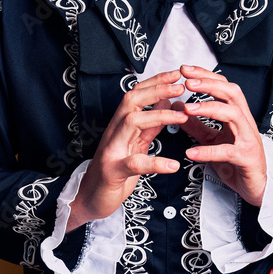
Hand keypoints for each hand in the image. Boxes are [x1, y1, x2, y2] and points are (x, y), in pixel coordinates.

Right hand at [67, 70, 186, 231]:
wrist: (90, 200)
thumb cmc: (114, 171)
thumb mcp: (135, 144)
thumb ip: (150, 125)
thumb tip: (166, 102)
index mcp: (120, 125)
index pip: (137, 94)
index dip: (156, 81)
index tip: (177, 73)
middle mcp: (114, 132)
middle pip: (132, 100)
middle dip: (157, 89)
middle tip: (181, 85)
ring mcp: (111, 150)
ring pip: (131, 122)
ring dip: (159, 116)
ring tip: (182, 116)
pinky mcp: (113, 172)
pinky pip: (134, 163)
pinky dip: (155, 163)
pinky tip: (173, 165)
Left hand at [177, 65, 267, 206]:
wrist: (256, 186)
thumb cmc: (236, 161)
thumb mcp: (212, 140)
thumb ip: (196, 125)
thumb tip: (177, 108)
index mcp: (237, 114)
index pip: (224, 86)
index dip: (206, 76)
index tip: (186, 70)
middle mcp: (245, 122)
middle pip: (232, 93)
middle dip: (210, 84)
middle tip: (188, 81)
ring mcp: (248, 138)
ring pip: (233, 114)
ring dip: (209, 109)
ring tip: (188, 109)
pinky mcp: (246, 157)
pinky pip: (227, 151)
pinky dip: (208, 152)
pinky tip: (191, 153)